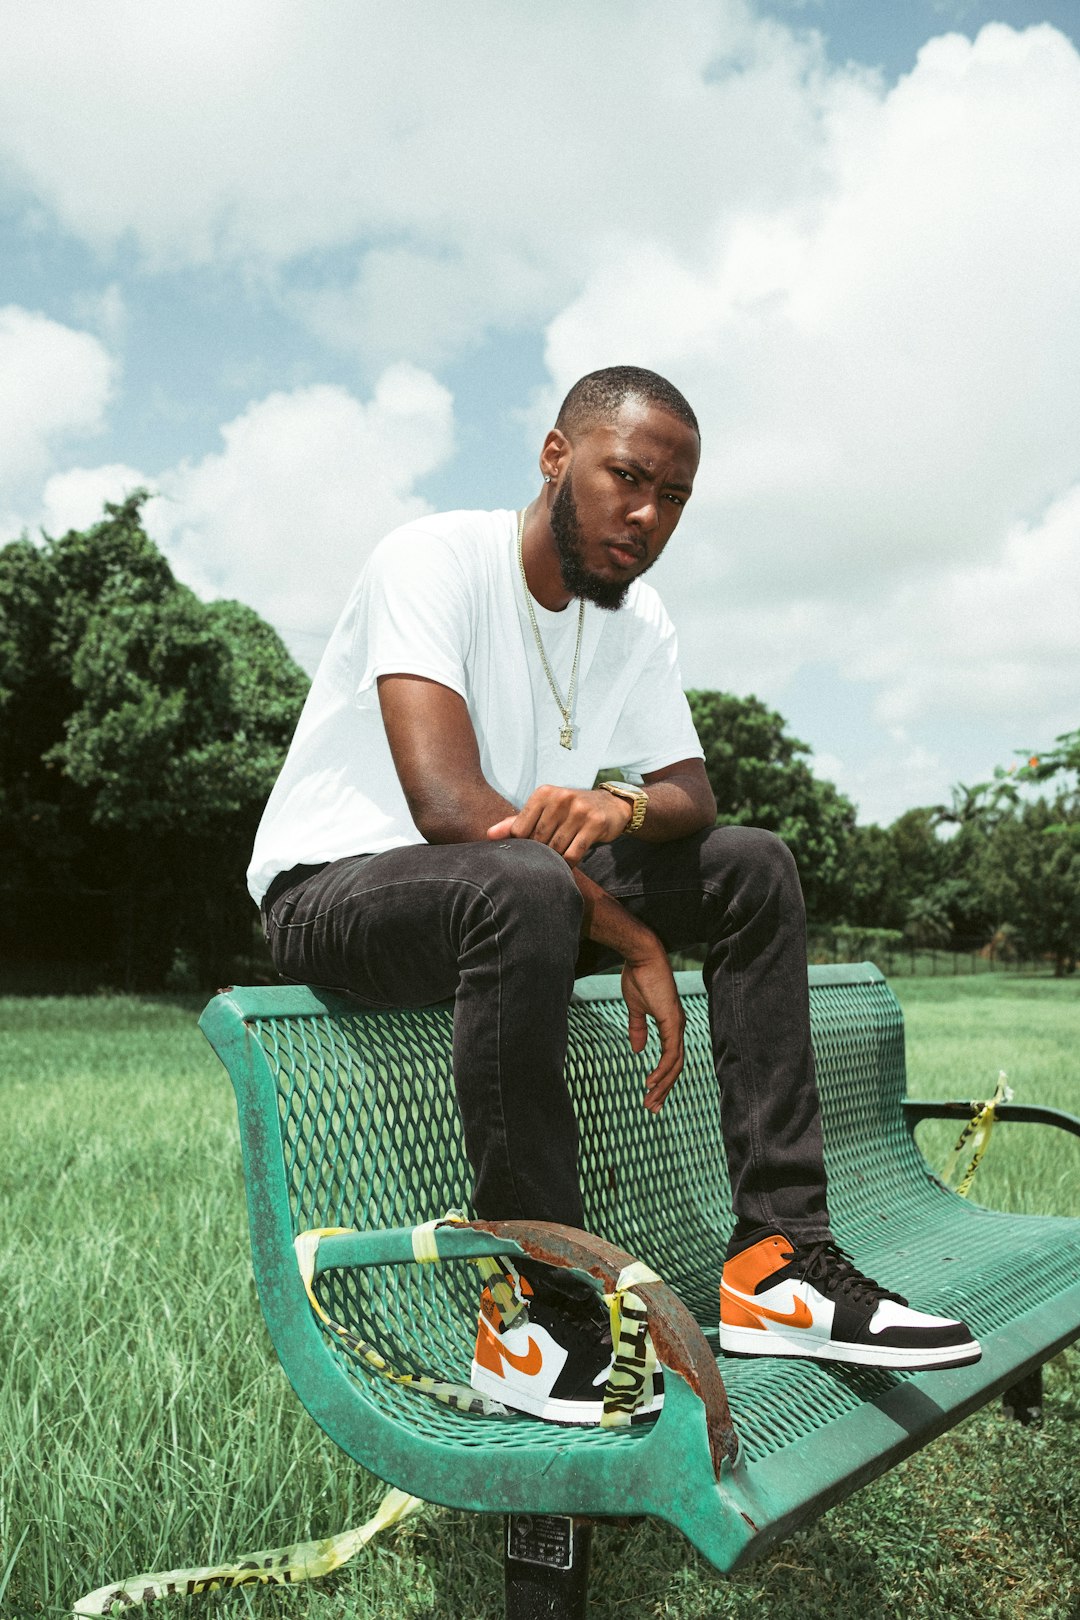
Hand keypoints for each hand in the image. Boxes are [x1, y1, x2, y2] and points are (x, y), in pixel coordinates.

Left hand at [486, 784, 630, 865]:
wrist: (610, 806)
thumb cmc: (570, 811)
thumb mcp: (544, 810)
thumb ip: (516, 822)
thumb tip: (489, 835)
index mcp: (544, 793)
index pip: (520, 829)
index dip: (524, 845)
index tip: (531, 849)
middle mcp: (561, 798)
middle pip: (538, 840)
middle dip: (540, 853)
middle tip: (544, 859)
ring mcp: (579, 810)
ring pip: (556, 848)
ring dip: (555, 859)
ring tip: (556, 861)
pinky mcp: (594, 823)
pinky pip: (574, 853)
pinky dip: (569, 864)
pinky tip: (569, 864)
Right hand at [621, 948, 684, 1113]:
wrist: (641, 956)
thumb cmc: (638, 976)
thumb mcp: (635, 1008)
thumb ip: (638, 1029)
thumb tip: (638, 1050)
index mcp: (671, 1024)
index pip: (671, 1059)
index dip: (662, 1078)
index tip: (651, 1095)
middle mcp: (677, 1027)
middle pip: (675, 1067)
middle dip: (664, 1089)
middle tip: (652, 1108)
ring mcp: (677, 1024)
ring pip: (675, 1065)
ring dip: (663, 1085)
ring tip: (650, 1101)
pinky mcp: (672, 1021)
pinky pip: (670, 1053)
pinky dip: (662, 1070)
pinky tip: (650, 1082)